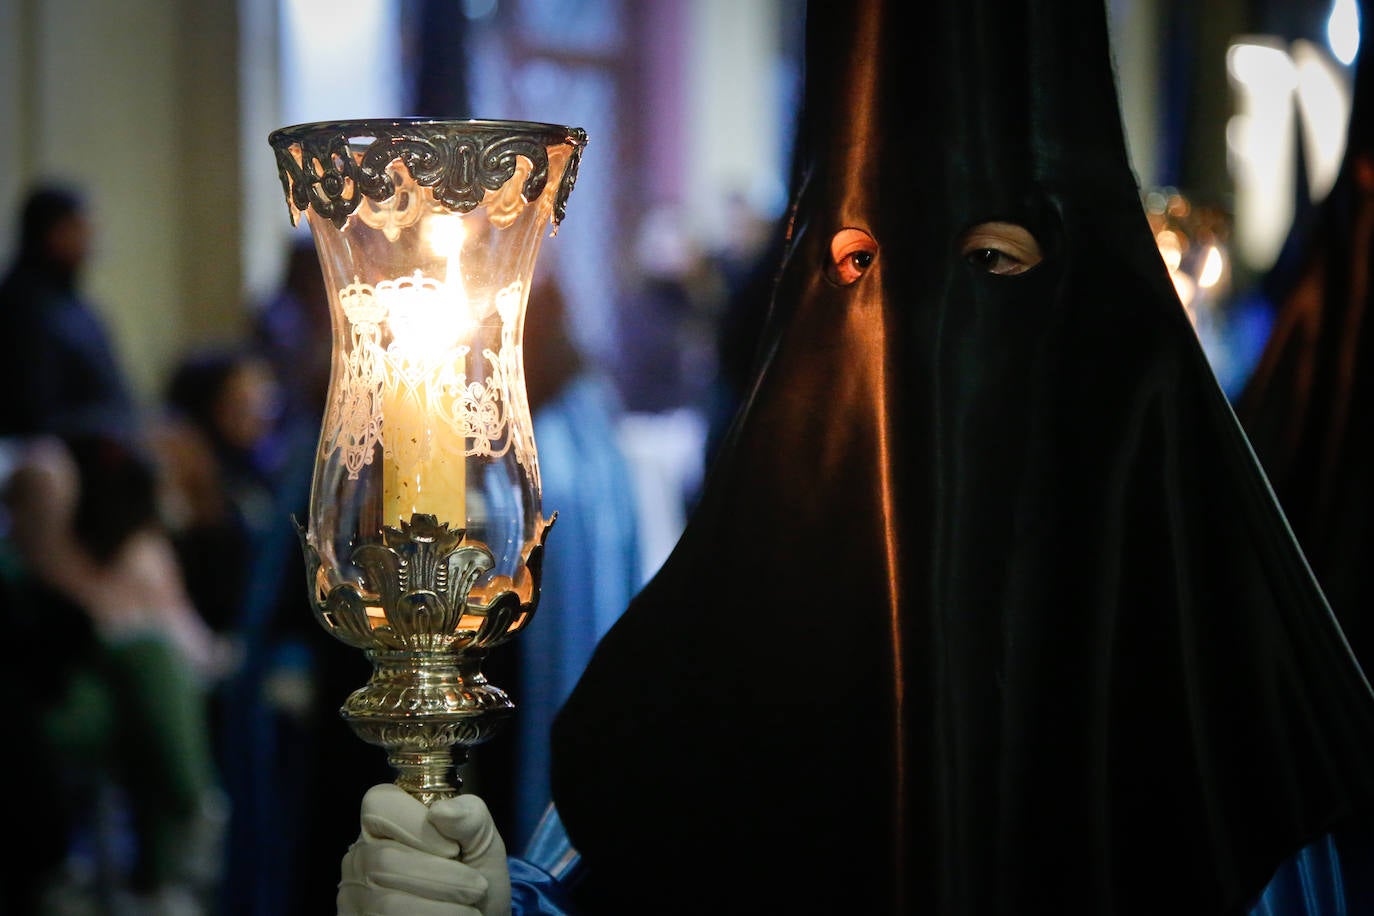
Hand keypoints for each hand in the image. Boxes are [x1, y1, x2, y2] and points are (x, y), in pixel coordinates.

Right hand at [338, 784, 511, 915]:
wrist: (478, 914)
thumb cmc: (474, 874)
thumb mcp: (481, 841)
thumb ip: (470, 818)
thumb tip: (442, 811)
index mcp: (384, 823)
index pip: (380, 804)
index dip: (416, 824)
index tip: (452, 848)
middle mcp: (360, 857)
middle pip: (384, 860)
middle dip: (442, 877)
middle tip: (477, 886)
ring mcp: (355, 896)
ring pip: (387, 902)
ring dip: (441, 907)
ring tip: (469, 907)